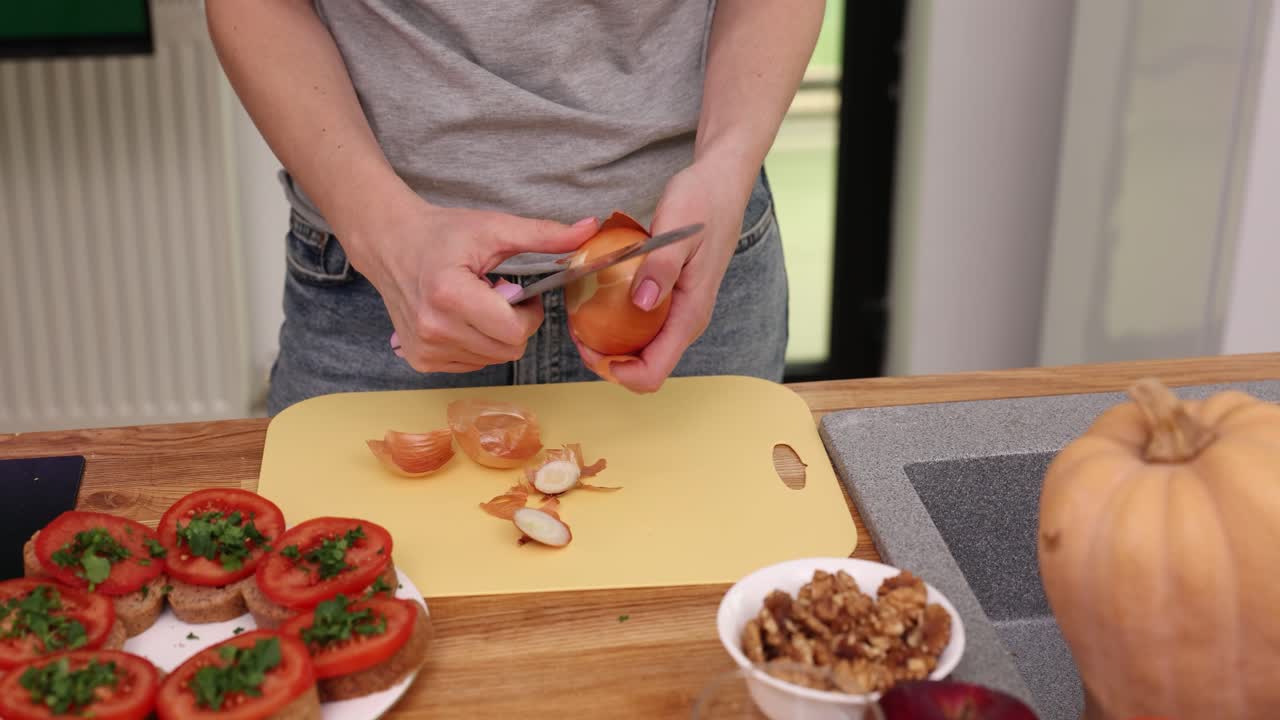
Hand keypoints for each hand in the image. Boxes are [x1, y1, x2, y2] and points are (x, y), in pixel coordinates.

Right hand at [343, 188, 598, 372]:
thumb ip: (544, 234)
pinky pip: (472, 365)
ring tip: (479, 305)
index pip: (515, 331)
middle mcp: (433, 329)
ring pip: (493, 360)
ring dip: (496, 336)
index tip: (519, 291)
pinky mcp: (420, 361)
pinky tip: (462, 319)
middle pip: (509, 350)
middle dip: (516, 325)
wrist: (390, 243)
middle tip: (500, 295)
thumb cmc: (442, 234)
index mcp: (450, 295)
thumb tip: (592, 228)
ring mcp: (425, 349)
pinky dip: (477, 345)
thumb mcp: (494, 228)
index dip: (529, 313)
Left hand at [573, 162, 748, 391]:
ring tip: (581, 319)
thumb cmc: (702, 202)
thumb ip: (661, 266)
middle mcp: (686, 321)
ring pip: (642, 350)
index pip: (655, 371)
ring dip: (610, 345)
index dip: (620, 374)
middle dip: (607, 361)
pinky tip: (597, 301)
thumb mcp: (678, 228)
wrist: (720, 185)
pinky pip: (643, 327)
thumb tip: (642, 303)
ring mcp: (679, 312)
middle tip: (577, 333)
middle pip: (645, 367)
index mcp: (690, 314)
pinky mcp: (671, 300)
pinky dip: (617, 324)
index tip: (590, 349)